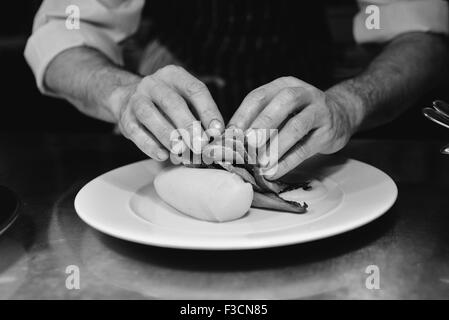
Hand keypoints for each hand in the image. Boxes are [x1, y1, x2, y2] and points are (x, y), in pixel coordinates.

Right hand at [111, 65, 223, 159]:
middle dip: (188, 125)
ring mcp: (136, 99)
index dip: (208, 111)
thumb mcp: (184, 100)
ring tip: (182, 151)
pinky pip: (136, 132)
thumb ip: (200, 115)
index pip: (195, 89)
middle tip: (201, 145)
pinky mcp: (124, 117)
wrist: (128, 98)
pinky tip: (162, 155)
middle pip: (172, 102)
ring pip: (150, 115)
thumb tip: (216, 137)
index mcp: (174, 75)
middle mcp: (153, 83)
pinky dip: (149, 145)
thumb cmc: (166, 104)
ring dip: (168, 135)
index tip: (217, 131)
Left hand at [228, 77, 361, 178]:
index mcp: (283, 85)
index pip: (259, 96)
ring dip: (276, 145)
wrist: (340, 115)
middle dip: (263, 123)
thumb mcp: (279, 110)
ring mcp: (319, 110)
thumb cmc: (299, 114)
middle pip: (282, 103)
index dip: (243, 114)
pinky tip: (274, 171)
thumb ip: (258, 122)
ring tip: (261, 163)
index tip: (230, 134)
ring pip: (297, 126)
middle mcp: (303, 92)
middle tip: (247, 143)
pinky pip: (306, 147)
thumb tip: (230, 142)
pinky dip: (288, 161)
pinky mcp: (329, 131)